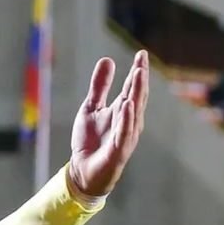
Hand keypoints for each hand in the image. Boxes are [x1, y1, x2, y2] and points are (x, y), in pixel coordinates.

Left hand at [67, 50, 149, 198]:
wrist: (82, 171)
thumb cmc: (90, 141)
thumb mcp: (90, 109)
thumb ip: (99, 87)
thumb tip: (107, 59)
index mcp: (123, 111)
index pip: (132, 88)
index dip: (137, 71)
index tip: (140, 53)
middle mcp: (128, 122)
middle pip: (137, 97)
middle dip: (139, 79)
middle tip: (141, 60)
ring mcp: (125, 136)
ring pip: (134, 112)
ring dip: (136, 93)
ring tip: (138, 74)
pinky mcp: (118, 151)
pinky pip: (124, 133)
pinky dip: (126, 120)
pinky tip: (128, 106)